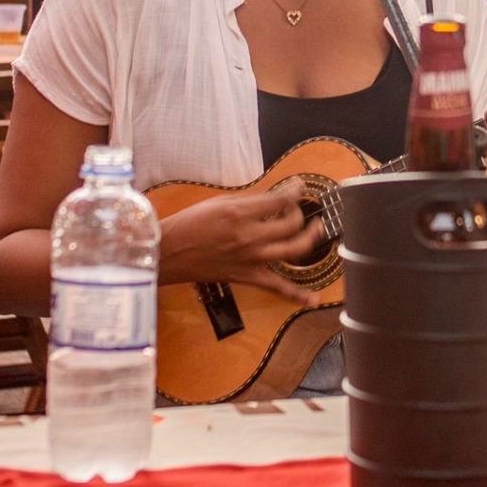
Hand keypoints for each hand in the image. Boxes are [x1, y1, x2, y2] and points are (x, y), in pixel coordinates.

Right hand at [160, 178, 326, 305]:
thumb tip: (274, 197)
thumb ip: (249, 201)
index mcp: (240, 212)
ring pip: (293, 250)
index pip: (280, 200)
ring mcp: (251, 258)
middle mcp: (249, 235)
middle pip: (291, 224)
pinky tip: (313, 297)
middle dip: (300, 214)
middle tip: (298, 209)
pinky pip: (278, 287)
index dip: (295, 192)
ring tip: (316, 230)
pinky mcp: (248, 276)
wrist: (170, 252)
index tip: (299, 188)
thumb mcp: (219, 202)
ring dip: (310, 239)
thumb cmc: (191, 223)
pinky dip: (297, 294)